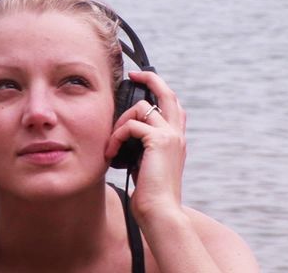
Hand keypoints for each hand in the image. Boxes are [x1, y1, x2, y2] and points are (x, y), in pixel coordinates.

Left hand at [105, 71, 186, 223]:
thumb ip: (141, 148)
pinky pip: (131, 125)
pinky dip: (116, 136)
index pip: (172, 106)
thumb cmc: (150, 194)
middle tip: (133, 75)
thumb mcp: (145, 165)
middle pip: (168, 94)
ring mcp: (170, 136)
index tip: (140, 82)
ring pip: (142, 108)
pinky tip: (111, 153)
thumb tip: (124, 138)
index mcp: (175, 140)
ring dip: (120, 122)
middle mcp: (177, 135)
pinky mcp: (158, 141)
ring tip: (111, 143)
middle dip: (150, 79)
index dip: (159, 90)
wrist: (160, 211)